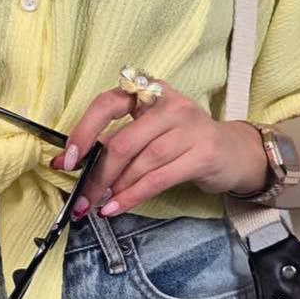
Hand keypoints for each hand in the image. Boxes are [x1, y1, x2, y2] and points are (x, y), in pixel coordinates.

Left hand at [48, 81, 269, 217]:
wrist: (233, 152)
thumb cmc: (181, 142)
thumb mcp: (147, 133)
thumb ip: (110, 143)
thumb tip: (66, 161)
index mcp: (149, 92)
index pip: (108, 103)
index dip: (84, 131)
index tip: (68, 160)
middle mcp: (170, 104)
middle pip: (123, 141)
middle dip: (97, 174)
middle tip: (81, 198)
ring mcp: (190, 126)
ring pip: (141, 162)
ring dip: (115, 188)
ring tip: (100, 204)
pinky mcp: (203, 153)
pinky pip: (159, 178)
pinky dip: (134, 196)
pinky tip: (117, 206)